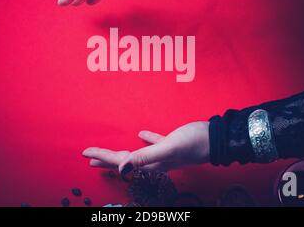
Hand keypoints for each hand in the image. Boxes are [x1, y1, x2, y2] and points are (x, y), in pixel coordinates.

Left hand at [82, 121, 209, 177]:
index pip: (121, 161)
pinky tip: (140, 134)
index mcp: (152, 163)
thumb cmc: (195, 142)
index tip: (85, 154)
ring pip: (136, 155)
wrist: (218, 139)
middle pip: (125, 162)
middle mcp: (155, 162)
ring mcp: (164, 154)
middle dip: (106, 160)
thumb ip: (146, 158)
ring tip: (108, 153)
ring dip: (121, 154)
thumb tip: (122, 170)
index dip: (102, 157)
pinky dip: (146, 140)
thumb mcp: (169, 148)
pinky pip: (154, 143)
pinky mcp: (172, 144)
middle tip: (89, 159)